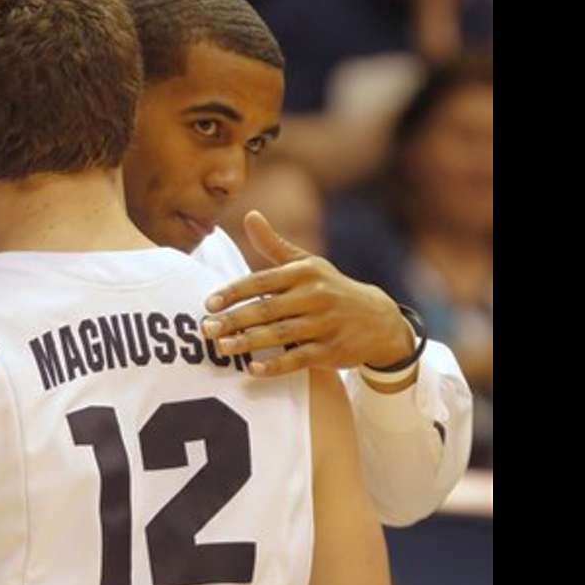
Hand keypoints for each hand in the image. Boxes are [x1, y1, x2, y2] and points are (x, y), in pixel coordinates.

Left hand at [200, 211, 414, 378]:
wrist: (378, 319)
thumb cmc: (331, 288)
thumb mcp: (307, 264)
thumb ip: (274, 245)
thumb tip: (250, 215)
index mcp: (304, 273)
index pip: (262, 281)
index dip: (234, 292)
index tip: (209, 303)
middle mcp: (316, 296)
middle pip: (267, 310)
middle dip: (234, 320)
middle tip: (206, 329)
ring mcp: (325, 324)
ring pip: (280, 335)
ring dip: (248, 343)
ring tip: (222, 348)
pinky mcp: (331, 351)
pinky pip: (299, 359)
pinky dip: (276, 366)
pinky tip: (252, 369)